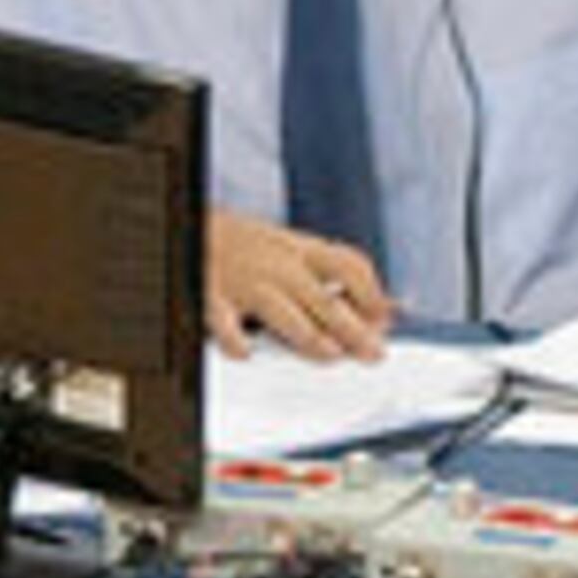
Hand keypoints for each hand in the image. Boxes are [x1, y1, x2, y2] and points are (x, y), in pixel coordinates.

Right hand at [205, 212, 391, 362]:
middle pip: (324, 299)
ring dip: (310, 336)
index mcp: (300, 250)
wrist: (189, 223)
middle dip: (353, 329)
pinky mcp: (213, 296)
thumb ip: (334, 276)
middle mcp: (278, 265)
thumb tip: (387, 308)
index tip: (385, 317)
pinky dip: (234, 339)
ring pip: (285, 313)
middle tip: (373, 352)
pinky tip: (245, 353)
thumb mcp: (293, 248)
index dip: (371, 293)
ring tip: (330, 354)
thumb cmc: (245, 243)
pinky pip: (224, 322)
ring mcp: (246, 281)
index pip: (349, 265)